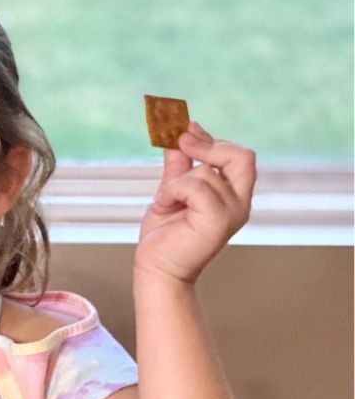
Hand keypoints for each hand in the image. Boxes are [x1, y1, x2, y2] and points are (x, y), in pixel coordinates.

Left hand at [136, 122, 255, 283]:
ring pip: (206, 172)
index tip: (187, 129)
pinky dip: (174, 191)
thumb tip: (180, 134)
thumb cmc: (164, 237)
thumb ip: (179, 165)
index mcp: (233, 195)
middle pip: (241, 156)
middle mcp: (239, 203)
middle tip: (181, 143)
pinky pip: (196, 186)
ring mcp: (232, 212)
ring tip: (165, 202)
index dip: (213, 139)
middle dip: (208, 146)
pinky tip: (164, 205)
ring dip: (176, 182)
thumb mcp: (171, 191)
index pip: (238, 156)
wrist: (156, 269)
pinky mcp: (218, 221)